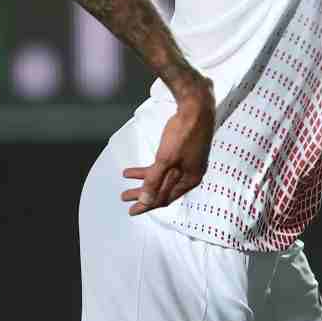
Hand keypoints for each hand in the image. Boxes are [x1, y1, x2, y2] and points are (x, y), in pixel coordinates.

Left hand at [121, 81, 214, 214]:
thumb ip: (154, 181)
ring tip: (127, 178)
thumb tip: (145, 202)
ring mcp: (186, 163)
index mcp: (190, 179)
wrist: (196, 109)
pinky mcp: (182, 153)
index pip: (165, 198)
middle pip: (163, 188)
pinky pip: (163, 166)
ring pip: (162, 177)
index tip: (131, 211)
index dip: (147, 205)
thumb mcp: (165, 160)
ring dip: (144, 180)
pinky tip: (133, 169)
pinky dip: (148, 169)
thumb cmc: (183, 135)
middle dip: (143, 193)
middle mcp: (190, 174)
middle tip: (125, 197)